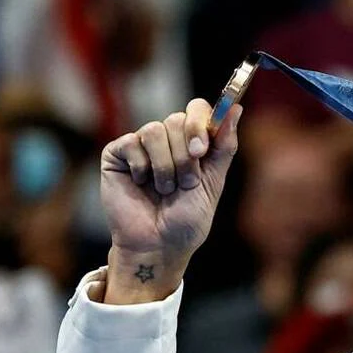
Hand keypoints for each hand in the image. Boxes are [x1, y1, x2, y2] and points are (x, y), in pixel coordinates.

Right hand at [99, 99, 241, 302]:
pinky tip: (141, 184)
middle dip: (185, 156)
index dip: (199, 123)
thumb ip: (224, 145)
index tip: (201, 150)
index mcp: (191, 141)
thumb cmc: (187, 218)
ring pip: (155, 130)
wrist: (160, 245)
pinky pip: (132, 142)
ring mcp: (141, 145)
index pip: (196, 108)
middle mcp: (166, 138)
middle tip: (185, 184)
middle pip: (177, 119)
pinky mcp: (117, 154)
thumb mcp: (213, 181)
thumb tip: (236, 108)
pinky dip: (142, 167)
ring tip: (164, 190)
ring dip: (165, 166)